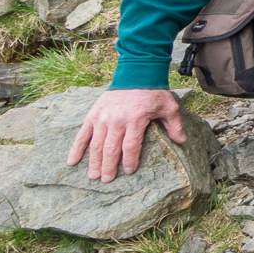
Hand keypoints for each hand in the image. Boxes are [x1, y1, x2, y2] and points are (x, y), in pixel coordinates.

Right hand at [66, 89, 185, 182]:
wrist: (136, 73)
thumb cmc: (153, 92)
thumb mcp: (168, 107)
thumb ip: (174, 125)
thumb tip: (182, 141)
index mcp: (135, 119)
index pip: (131, 145)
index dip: (130, 160)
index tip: (129, 171)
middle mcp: (116, 120)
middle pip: (111, 148)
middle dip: (109, 166)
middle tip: (107, 180)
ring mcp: (102, 117)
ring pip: (96, 144)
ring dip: (94, 161)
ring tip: (93, 176)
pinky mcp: (93, 114)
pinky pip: (82, 134)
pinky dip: (76, 148)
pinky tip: (71, 161)